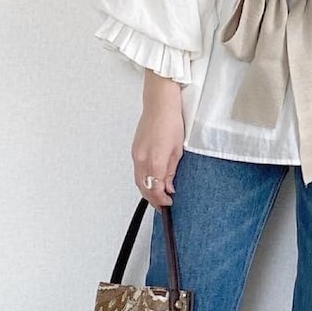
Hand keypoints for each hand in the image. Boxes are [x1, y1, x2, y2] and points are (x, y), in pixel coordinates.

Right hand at [133, 73, 183, 208]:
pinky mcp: (134, 151)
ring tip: (158, 196)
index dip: (162, 200)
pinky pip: (137, 172)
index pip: (156, 190)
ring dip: (147, 191)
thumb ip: (171, 172)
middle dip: (153, 200)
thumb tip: (169, 187)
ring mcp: (136, 155)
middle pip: (144, 188)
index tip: (169, 204)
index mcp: (154, 160)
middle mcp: (142, 160)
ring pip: (139, 181)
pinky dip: (144, 181)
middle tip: (163, 205)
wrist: (159, 105)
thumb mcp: (177, 151)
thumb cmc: (171, 122)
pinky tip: (152, 182)